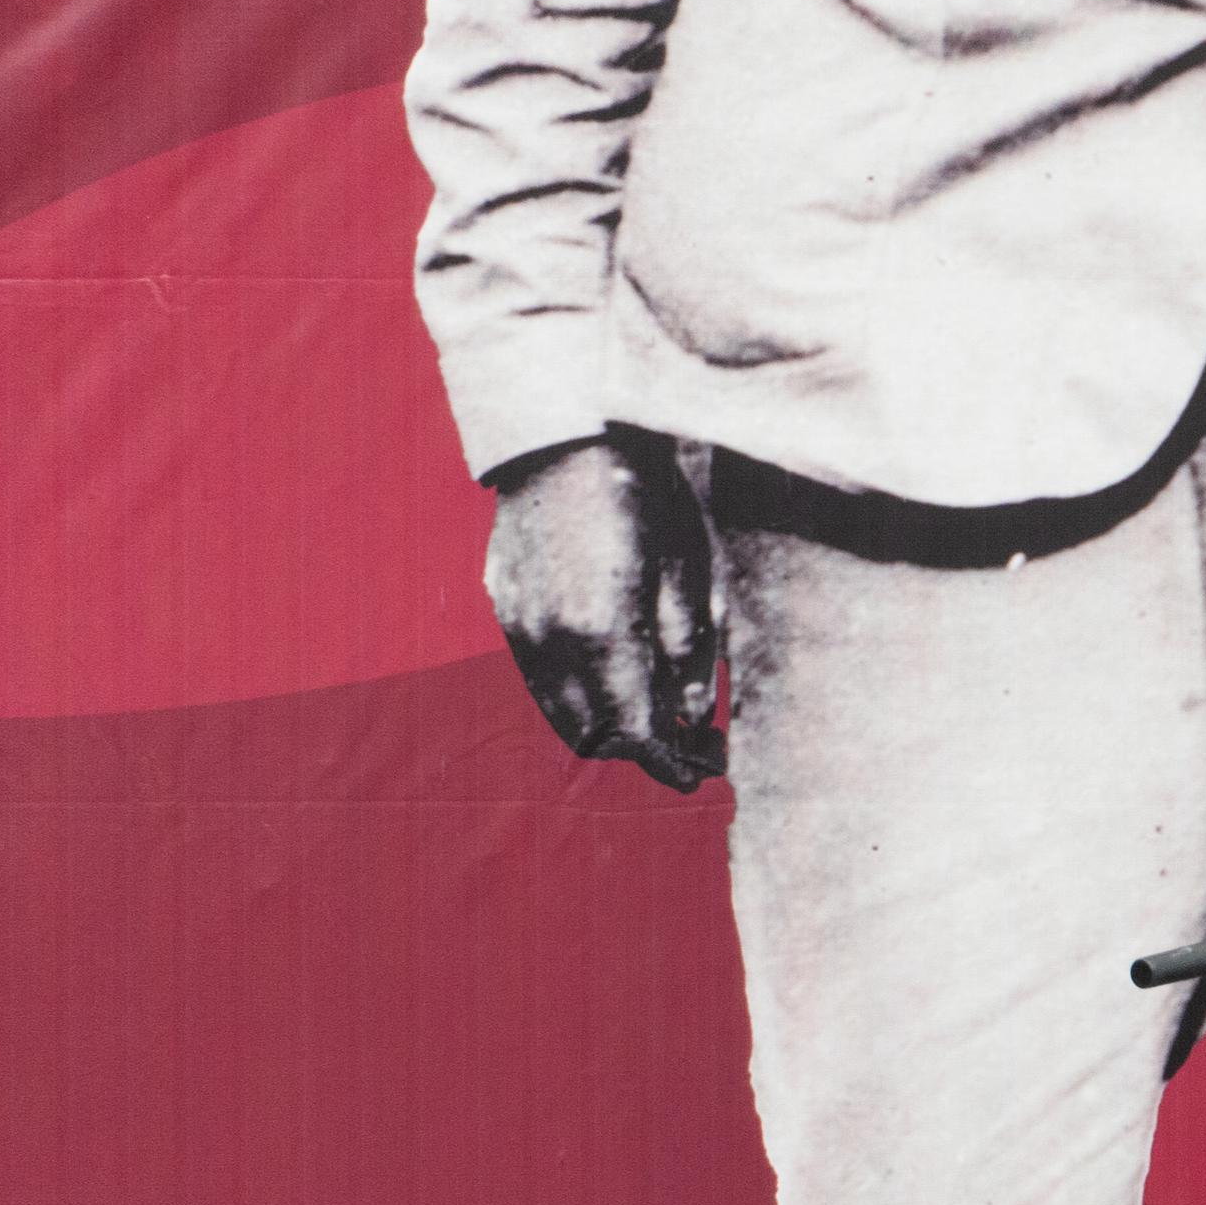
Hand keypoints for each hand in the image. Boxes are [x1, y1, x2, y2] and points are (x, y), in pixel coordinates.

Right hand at [484, 433, 725, 790]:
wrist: (566, 433)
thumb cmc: (644, 496)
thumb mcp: (691, 572)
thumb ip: (689, 653)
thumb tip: (694, 717)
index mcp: (601, 634)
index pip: (632, 733)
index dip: (668, 763)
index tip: (701, 771)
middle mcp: (548, 640)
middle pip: (591, 735)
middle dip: (639, 747)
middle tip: (686, 740)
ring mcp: (517, 623)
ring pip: (558, 711)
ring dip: (603, 724)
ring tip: (653, 708)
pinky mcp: (504, 605)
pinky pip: (538, 676)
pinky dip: (574, 691)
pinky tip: (613, 672)